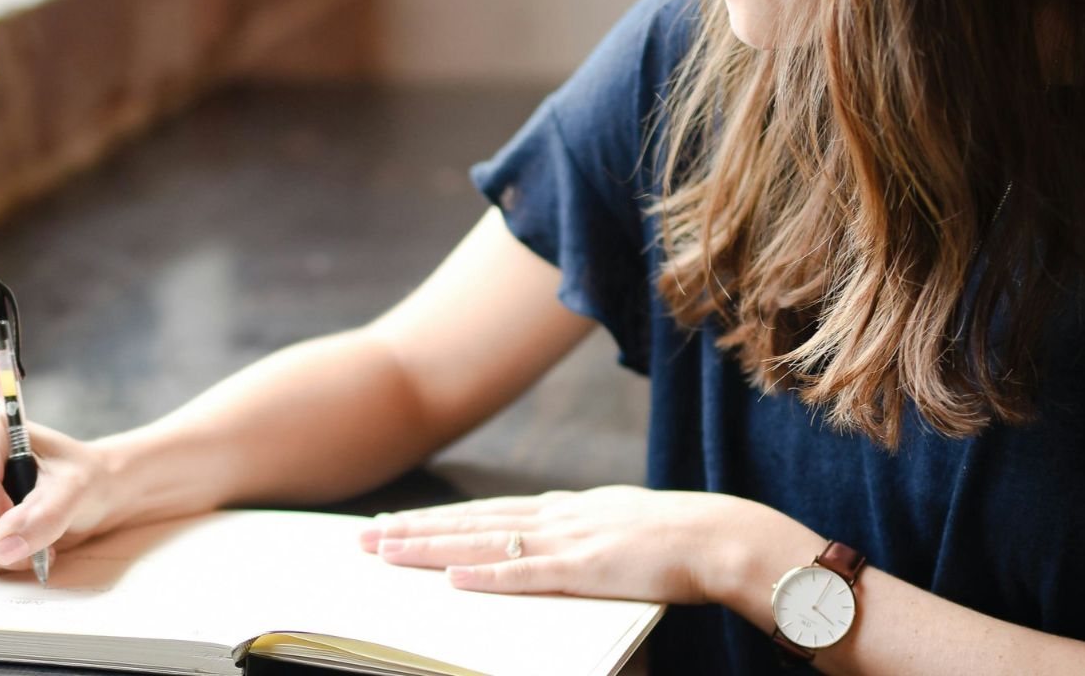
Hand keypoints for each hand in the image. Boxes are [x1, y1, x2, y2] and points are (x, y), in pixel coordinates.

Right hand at [0, 402, 117, 573]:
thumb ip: (45, 514)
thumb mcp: (77, 488)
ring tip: (34, 538)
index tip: (34, 529)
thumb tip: (4, 545)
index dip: (0, 516)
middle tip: (43, 538)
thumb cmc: (82, 477)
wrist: (88, 492)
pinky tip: (17, 542)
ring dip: (0, 553)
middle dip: (4, 540)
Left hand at [357, 485, 755, 603]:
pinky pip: (526, 574)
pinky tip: (452, 577)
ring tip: (386, 551)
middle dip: (414, 529)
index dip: (438, 518)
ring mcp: (568, 540)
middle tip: (364, 537)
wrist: (720, 537)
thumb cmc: (678, 539)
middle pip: (470, 521)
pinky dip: (486, 575)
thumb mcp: (618, 527)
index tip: (395, 523)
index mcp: (564, 508)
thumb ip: (582, 534)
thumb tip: (555, 545)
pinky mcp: (585, 569)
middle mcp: (556, 517)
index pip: (485, 511)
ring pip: (484, 542)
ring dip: (432, 548)